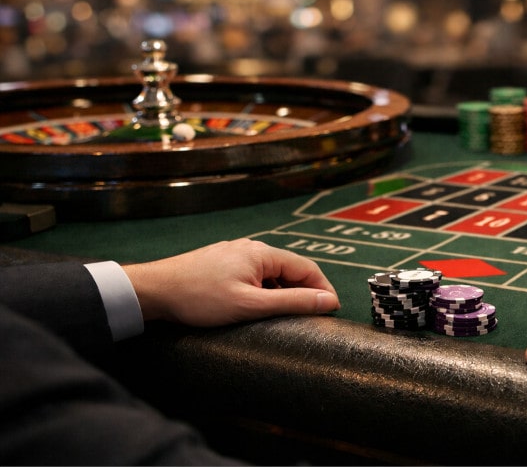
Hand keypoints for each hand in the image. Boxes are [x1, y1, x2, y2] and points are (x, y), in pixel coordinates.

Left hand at [123, 238, 338, 326]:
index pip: (308, 269)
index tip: (332, 311)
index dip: (323, 290)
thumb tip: (328, 301)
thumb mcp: (251, 304)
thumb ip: (292, 302)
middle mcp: (252, 248)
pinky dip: (265, 291)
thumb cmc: (199, 298)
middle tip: (312, 318)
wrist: (154, 291)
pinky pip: (254, 276)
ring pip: (271, 274)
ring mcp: (235, 255)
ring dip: (283, 293)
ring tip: (286, 317)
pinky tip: (257, 309)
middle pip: (290, 270)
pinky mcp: (222, 264)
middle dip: (304, 292)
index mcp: (263, 253)